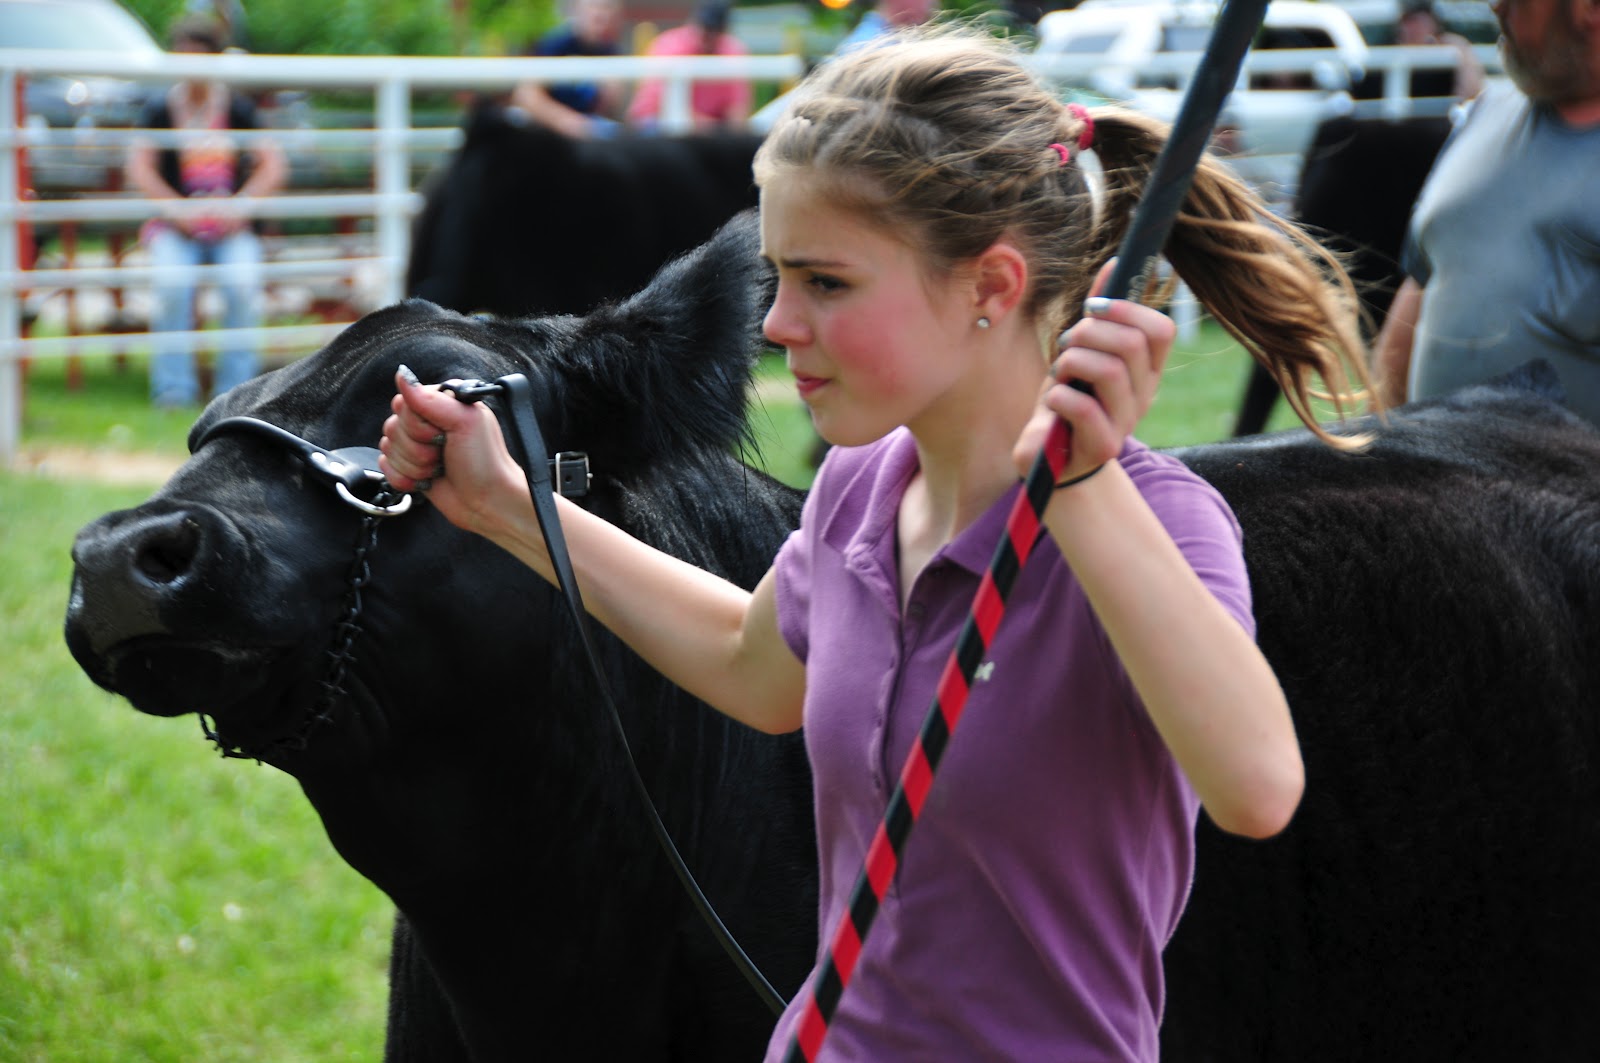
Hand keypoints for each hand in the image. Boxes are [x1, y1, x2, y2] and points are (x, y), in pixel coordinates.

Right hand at [377, 367, 523, 539]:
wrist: (487, 502)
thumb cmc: (485, 461)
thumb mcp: (464, 422)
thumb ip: (430, 399)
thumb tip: (402, 375)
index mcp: (441, 402)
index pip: (403, 403)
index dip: (417, 423)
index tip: (440, 433)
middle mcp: (426, 420)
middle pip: (392, 426)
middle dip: (418, 448)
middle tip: (443, 452)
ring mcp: (416, 444)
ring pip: (388, 448)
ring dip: (415, 465)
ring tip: (439, 467)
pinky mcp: (408, 466)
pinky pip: (385, 468)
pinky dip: (405, 479)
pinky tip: (426, 480)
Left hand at [1012, 260, 1174, 483]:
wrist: (1053, 461)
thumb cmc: (1067, 403)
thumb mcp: (1081, 354)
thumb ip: (1098, 316)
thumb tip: (1114, 265)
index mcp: (1146, 370)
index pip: (1161, 329)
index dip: (1126, 309)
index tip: (1091, 309)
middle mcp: (1144, 395)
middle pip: (1132, 343)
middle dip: (1088, 333)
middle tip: (1065, 345)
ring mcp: (1127, 422)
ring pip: (1109, 370)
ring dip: (1071, 362)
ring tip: (1058, 374)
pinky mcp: (1104, 446)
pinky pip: (1083, 406)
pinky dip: (1058, 395)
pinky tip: (1052, 401)